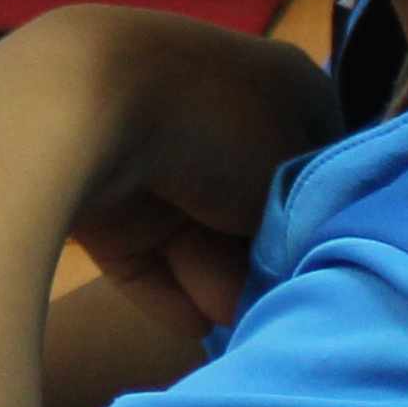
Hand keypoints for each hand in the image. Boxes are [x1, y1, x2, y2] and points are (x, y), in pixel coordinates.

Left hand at [0, 5, 340, 335]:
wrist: (75, 107)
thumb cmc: (213, 123)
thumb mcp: (293, 164)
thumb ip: (308, 214)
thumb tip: (292, 254)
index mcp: (273, 83)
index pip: (316, 155)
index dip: (323, 212)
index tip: (332, 259)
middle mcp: (214, 117)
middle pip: (255, 209)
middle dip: (266, 261)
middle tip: (281, 304)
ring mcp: (154, 160)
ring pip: (203, 241)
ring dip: (222, 286)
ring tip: (234, 317)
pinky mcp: (103, 207)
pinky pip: (150, 262)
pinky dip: (173, 294)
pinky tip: (195, 324)